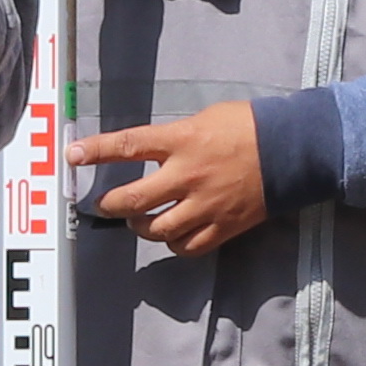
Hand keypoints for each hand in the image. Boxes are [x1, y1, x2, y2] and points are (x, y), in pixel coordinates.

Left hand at [87, 105, 274, 259]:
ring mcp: (205, 205)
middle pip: (134, 199)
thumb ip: (176, 137)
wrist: (293, 151)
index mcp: (182, 141)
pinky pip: (187, 246)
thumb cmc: (250, 127)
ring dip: (141, 227)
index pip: (128, 146)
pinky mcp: (223, 227)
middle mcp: (188, 175)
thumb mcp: (206, 119)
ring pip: (157, 230)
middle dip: (110, 205)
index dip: (96, 151)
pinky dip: (174, 244)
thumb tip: (154, 150)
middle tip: (105, 205)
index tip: (72, 156)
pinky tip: (173, 235)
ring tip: (140, 221)